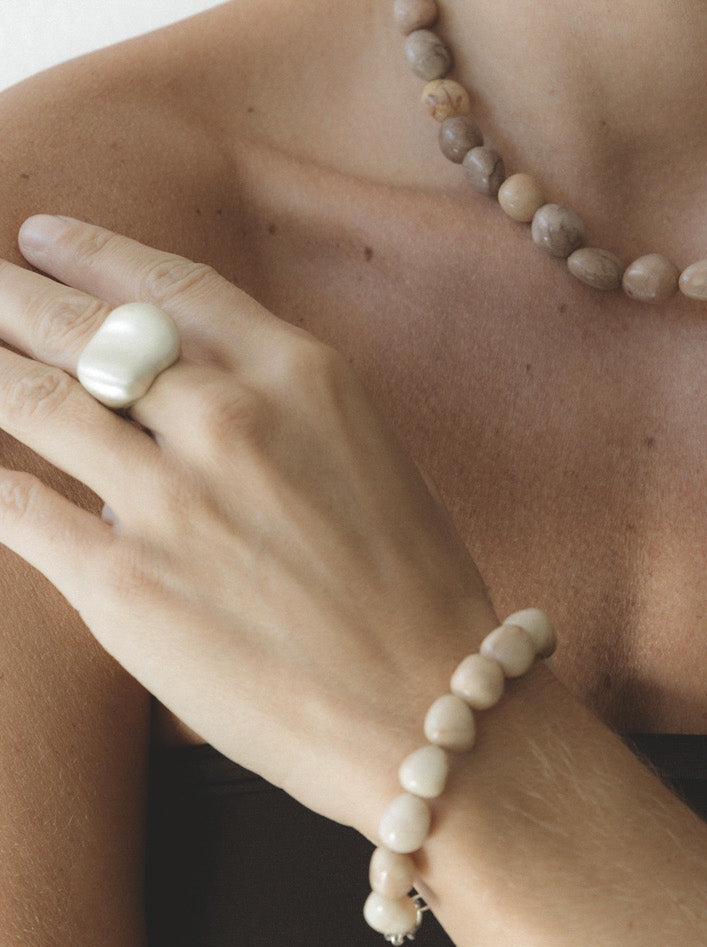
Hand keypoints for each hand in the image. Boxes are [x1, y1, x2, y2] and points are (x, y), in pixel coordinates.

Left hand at [0, 214, 501, 832]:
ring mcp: (167, 499)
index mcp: (301, 376)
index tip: (44, 237)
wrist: (426, 709)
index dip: (94, 254)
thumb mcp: (363, 456)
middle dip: (13, 298)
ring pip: (36, 402)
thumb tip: (167, 407)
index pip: (169, 287)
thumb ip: (273, 411)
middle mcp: (228, 418)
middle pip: (87, 332)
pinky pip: (17, 506)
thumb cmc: (412, 591)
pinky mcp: (121, 583)